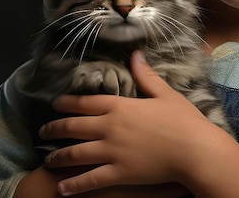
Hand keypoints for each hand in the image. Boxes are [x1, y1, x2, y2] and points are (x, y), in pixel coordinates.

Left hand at [39, 50, 214, 195]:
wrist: (196, 151)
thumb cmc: (184, 120)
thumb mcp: (165, 93)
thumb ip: (146, 76)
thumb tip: (135, 54)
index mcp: (121, 106)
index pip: (86, 102)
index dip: (67, 103)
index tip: (55, 104)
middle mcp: (110, 127)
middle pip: (74, 127)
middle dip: (55, 129)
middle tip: (43, 131)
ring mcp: (112, 152)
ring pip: (76, 154)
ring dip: (58, 157)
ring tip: (48, 160)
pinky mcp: (119, 173)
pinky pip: (90, 180)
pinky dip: (73, 185)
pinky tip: (61, 189)